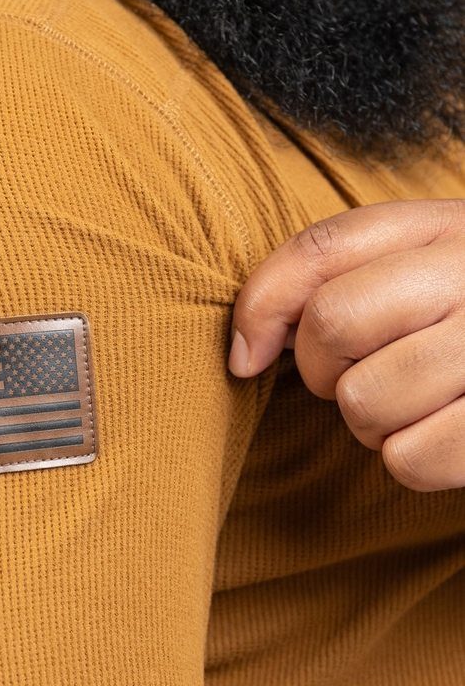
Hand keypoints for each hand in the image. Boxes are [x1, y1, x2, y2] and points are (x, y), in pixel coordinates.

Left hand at [228, 199, 464, 491]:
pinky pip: (410, 458)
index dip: (262, 307)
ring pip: (364, 401)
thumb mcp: (411, 271)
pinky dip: (413, 458)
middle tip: (364, 371)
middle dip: (323, 369)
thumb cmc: (464, 318)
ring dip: (371, 418)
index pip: (322, 248)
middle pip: (332, 325)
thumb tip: (241, 357)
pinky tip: (448, 431)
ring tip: (415, 400)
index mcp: (447, 227)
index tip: (247, 358)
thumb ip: (319, 282)